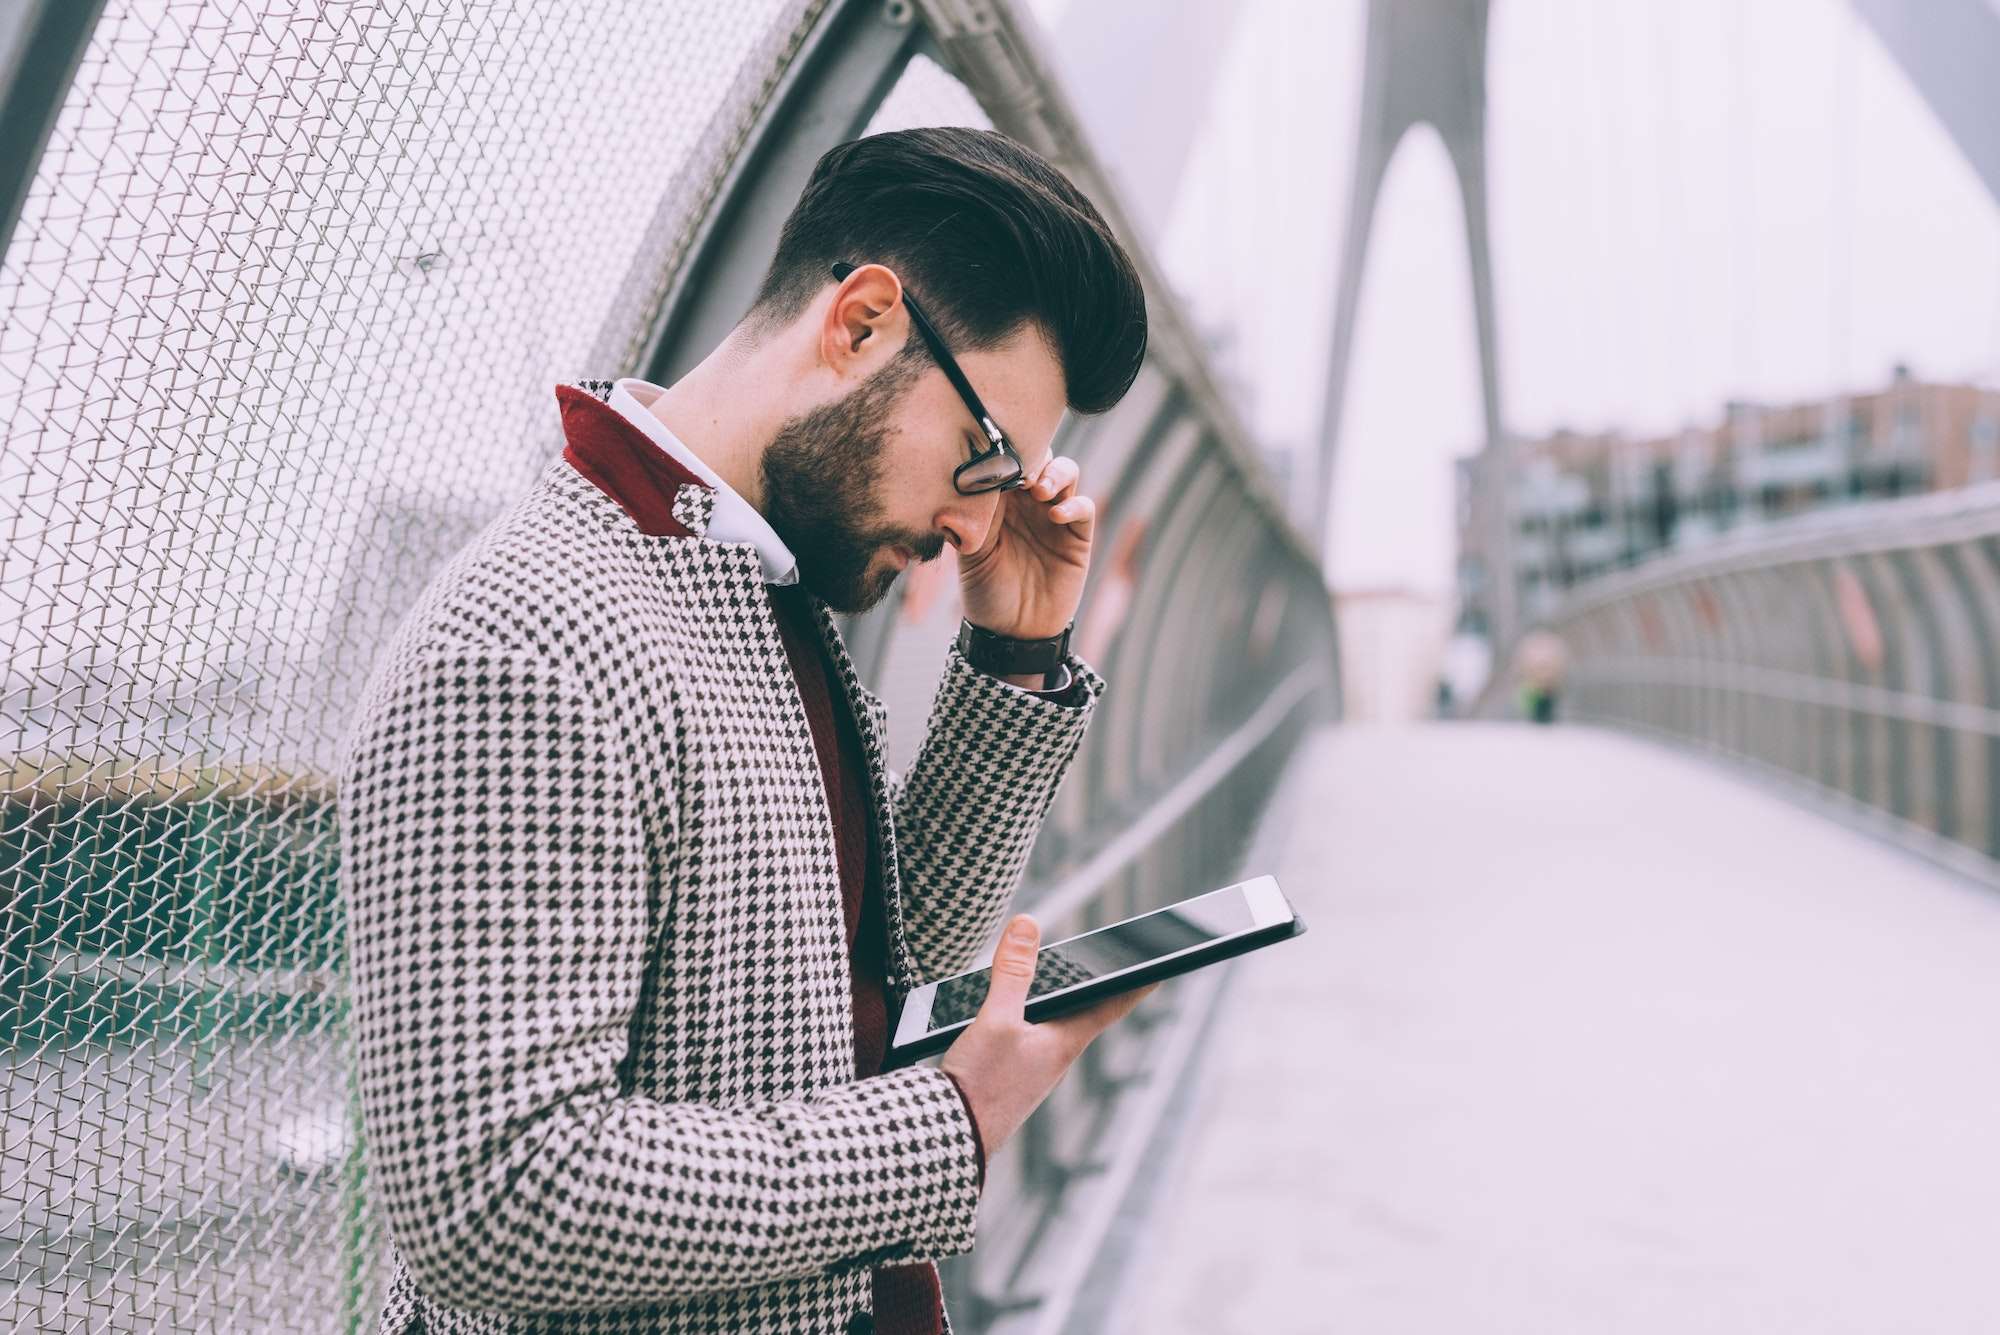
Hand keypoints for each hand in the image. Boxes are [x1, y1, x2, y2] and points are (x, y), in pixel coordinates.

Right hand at [939, 914, 1156, 1156]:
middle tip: (1110, 961)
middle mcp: (1055, 1057)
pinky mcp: (1008, 1078)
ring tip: (1060, 976)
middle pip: (1083, 1012)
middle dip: (1094, 986)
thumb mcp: (996, 1019)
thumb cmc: (980, 1086)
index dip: (1136, 982)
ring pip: (1052, 1026)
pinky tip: (1007, 1012)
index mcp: (1065, 1043)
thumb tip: (1028, 924)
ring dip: (1058, 1001)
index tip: (1162, 966)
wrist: (949, 1140)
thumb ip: (1012, 971)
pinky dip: (1027, 1018)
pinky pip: (1027, 1039)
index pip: (1112, 1004)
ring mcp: (1032, 1070)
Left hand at [956, 455, 1093, 640]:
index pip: (1007, 461)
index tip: (998, 460)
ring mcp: (1054, 516)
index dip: (1006, 453)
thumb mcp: (972, 551)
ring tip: (1039, 490)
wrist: (1011, 633)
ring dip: (1055, 473)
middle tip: (1021, 472)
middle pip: (1040, 457)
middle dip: (1034, 456)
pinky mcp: (1076, 536)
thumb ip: (977, 515)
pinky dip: (1073, 504)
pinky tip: (1055, 515)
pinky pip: (1083, 506)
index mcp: (1000, 500)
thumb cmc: (985, 592)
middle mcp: (1027, 502)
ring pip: (1065, 472)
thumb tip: (973, 479)